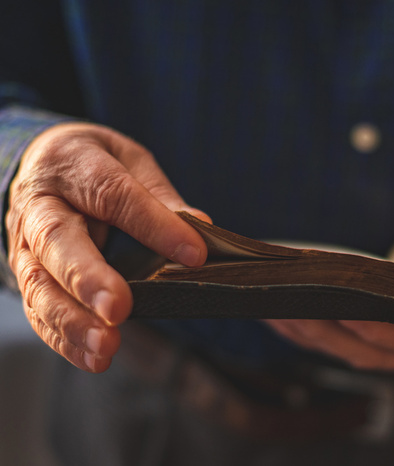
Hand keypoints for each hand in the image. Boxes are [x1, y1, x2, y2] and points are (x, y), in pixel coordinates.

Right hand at [6, 122, 208, 371]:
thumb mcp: (129, 160)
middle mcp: (40, 205)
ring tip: (105, 345)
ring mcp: (26, 244)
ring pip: (39, 284)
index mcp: (73, 165)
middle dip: (89, 278)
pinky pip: (38, 309)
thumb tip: (200, 228)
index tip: (194, 254)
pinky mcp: (27, 274)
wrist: (40, 161)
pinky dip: (64, 337)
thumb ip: (160, 196)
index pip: (114, 195)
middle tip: (119, 308)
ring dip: (72, 320)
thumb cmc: (93, 162)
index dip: (154, 225)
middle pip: (59, 242)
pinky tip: (93, 357)